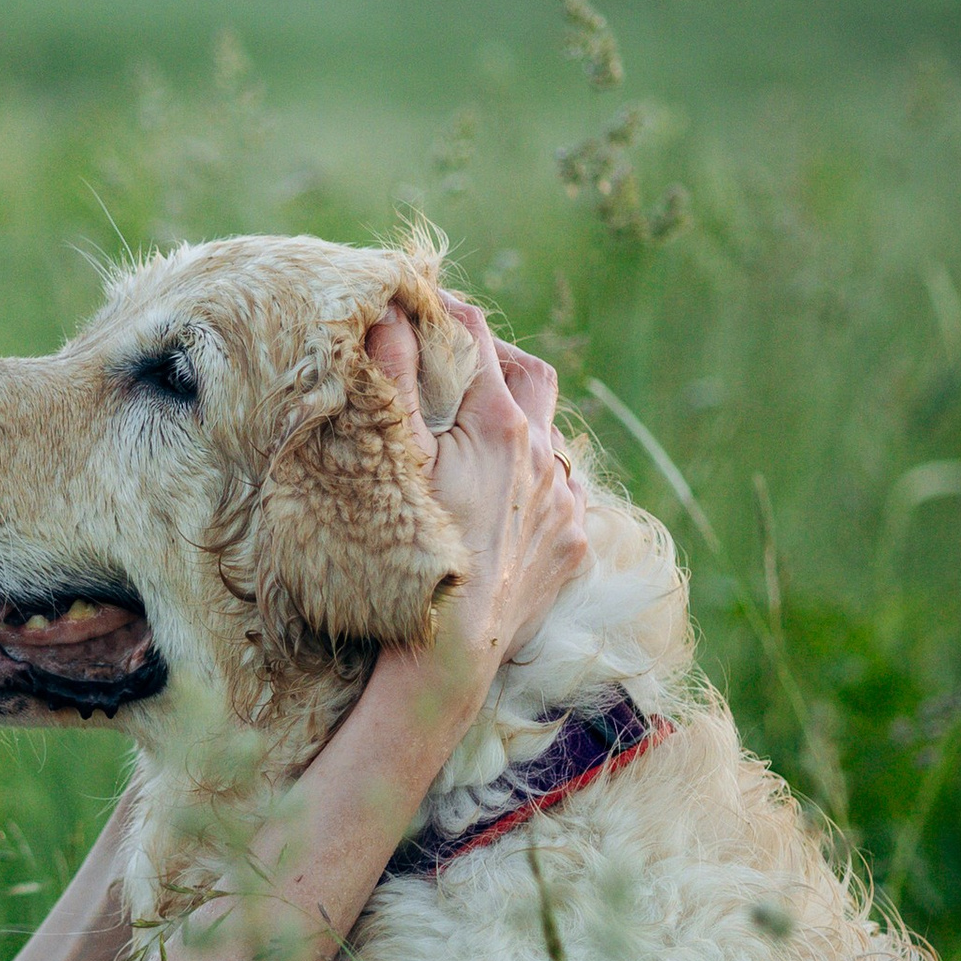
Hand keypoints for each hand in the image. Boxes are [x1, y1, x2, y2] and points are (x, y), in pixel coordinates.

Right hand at [372, 299, 587, 726]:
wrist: (447, 655)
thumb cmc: (406, 556)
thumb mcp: (389, 462)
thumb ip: (391, 382)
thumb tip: (388, 314)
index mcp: (498, 423)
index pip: (476, 338)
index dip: (446, 313)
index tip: (421, 305)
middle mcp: (542, 455)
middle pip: (532, 374)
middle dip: (498, 357)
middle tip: (462, 360)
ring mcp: (563, 503)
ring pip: (553, 436)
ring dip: (521, 424)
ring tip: (481, 434)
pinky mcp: (572, 545)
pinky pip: (564, 494)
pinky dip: (537, 480)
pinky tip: (508, 497)